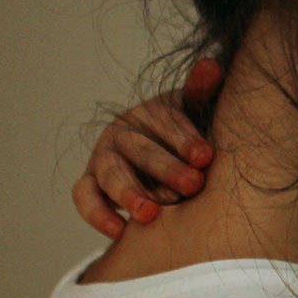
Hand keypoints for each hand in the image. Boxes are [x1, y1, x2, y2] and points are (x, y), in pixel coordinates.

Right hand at [73, 58, 221, 238]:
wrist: (168, 160)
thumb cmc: (189, 137)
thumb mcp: (196, 113)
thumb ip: (202, 92)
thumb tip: (212, 65)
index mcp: (150, 113)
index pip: (165, 122)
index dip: (184, 138)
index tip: (206, 156)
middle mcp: (123, 134)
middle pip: (141, 150)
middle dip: (167, 168)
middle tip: (193, 185)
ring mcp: (104, 160)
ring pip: (111, 174)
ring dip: (129, 194)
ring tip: (151, 213)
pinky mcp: (92, 185)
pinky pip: (86, 198)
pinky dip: (97, 215)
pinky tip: (118, 232)